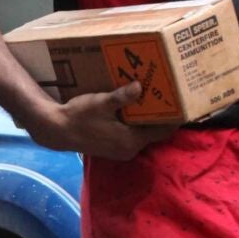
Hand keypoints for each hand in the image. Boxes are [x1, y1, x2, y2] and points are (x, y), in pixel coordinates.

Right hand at [27, 83, 176, 160]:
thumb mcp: (100, 103)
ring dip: (149, 120)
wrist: (56, 131)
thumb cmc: (78, 117)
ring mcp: (121, 150)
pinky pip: (133, 136)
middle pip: (155, 132)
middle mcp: (129, 149)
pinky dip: (137, 124)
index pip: (163, 130)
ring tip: (154, 100)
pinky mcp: (113, 148)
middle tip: (169, 96)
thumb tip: (140, 86)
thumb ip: (121, 97)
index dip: (174, 117)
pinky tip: (135, 110)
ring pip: (144, 134)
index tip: (182, 102)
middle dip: (162, 116)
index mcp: (130, 141)